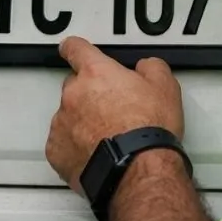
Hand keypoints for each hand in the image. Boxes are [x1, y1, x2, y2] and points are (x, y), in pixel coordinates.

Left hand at [45, 36, 184, 192]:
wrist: (138, 171)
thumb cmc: (149, 131)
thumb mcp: (165, 87)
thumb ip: (151, 67)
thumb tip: (144, 67)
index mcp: (95, 73)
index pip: (75, 49)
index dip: (75, 48)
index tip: (71, 49)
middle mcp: (73, 94)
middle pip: (74, 86)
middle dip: (88, 94)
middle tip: (112, 111)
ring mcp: (61, 123)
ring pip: (67, 116)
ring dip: (82, 122)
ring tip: (108, 139)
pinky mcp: (56, 152)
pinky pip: (62, 144)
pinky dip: (74, 148)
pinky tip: (95, 155)